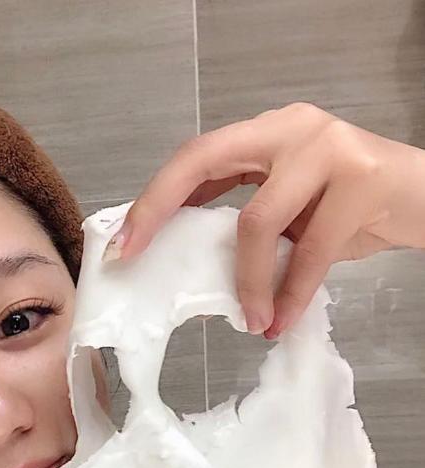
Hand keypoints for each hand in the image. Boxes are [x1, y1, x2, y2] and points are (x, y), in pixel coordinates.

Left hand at [103, 102, 424, 337]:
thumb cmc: (352, 207)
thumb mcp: (290, 208)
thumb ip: (245, 216)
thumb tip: (187, 254)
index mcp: (266, 134)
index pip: (195, 156)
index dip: (154, 197)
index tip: (123, 241)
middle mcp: (289, 129)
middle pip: (204, 159)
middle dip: (158, 210)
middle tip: (133, 256)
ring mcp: (326, 148)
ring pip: (258, 219)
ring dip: (247, 280)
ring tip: (250, 322)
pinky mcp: (361, 179)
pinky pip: (311, 250)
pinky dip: (291, 292)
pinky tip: (281, 320)